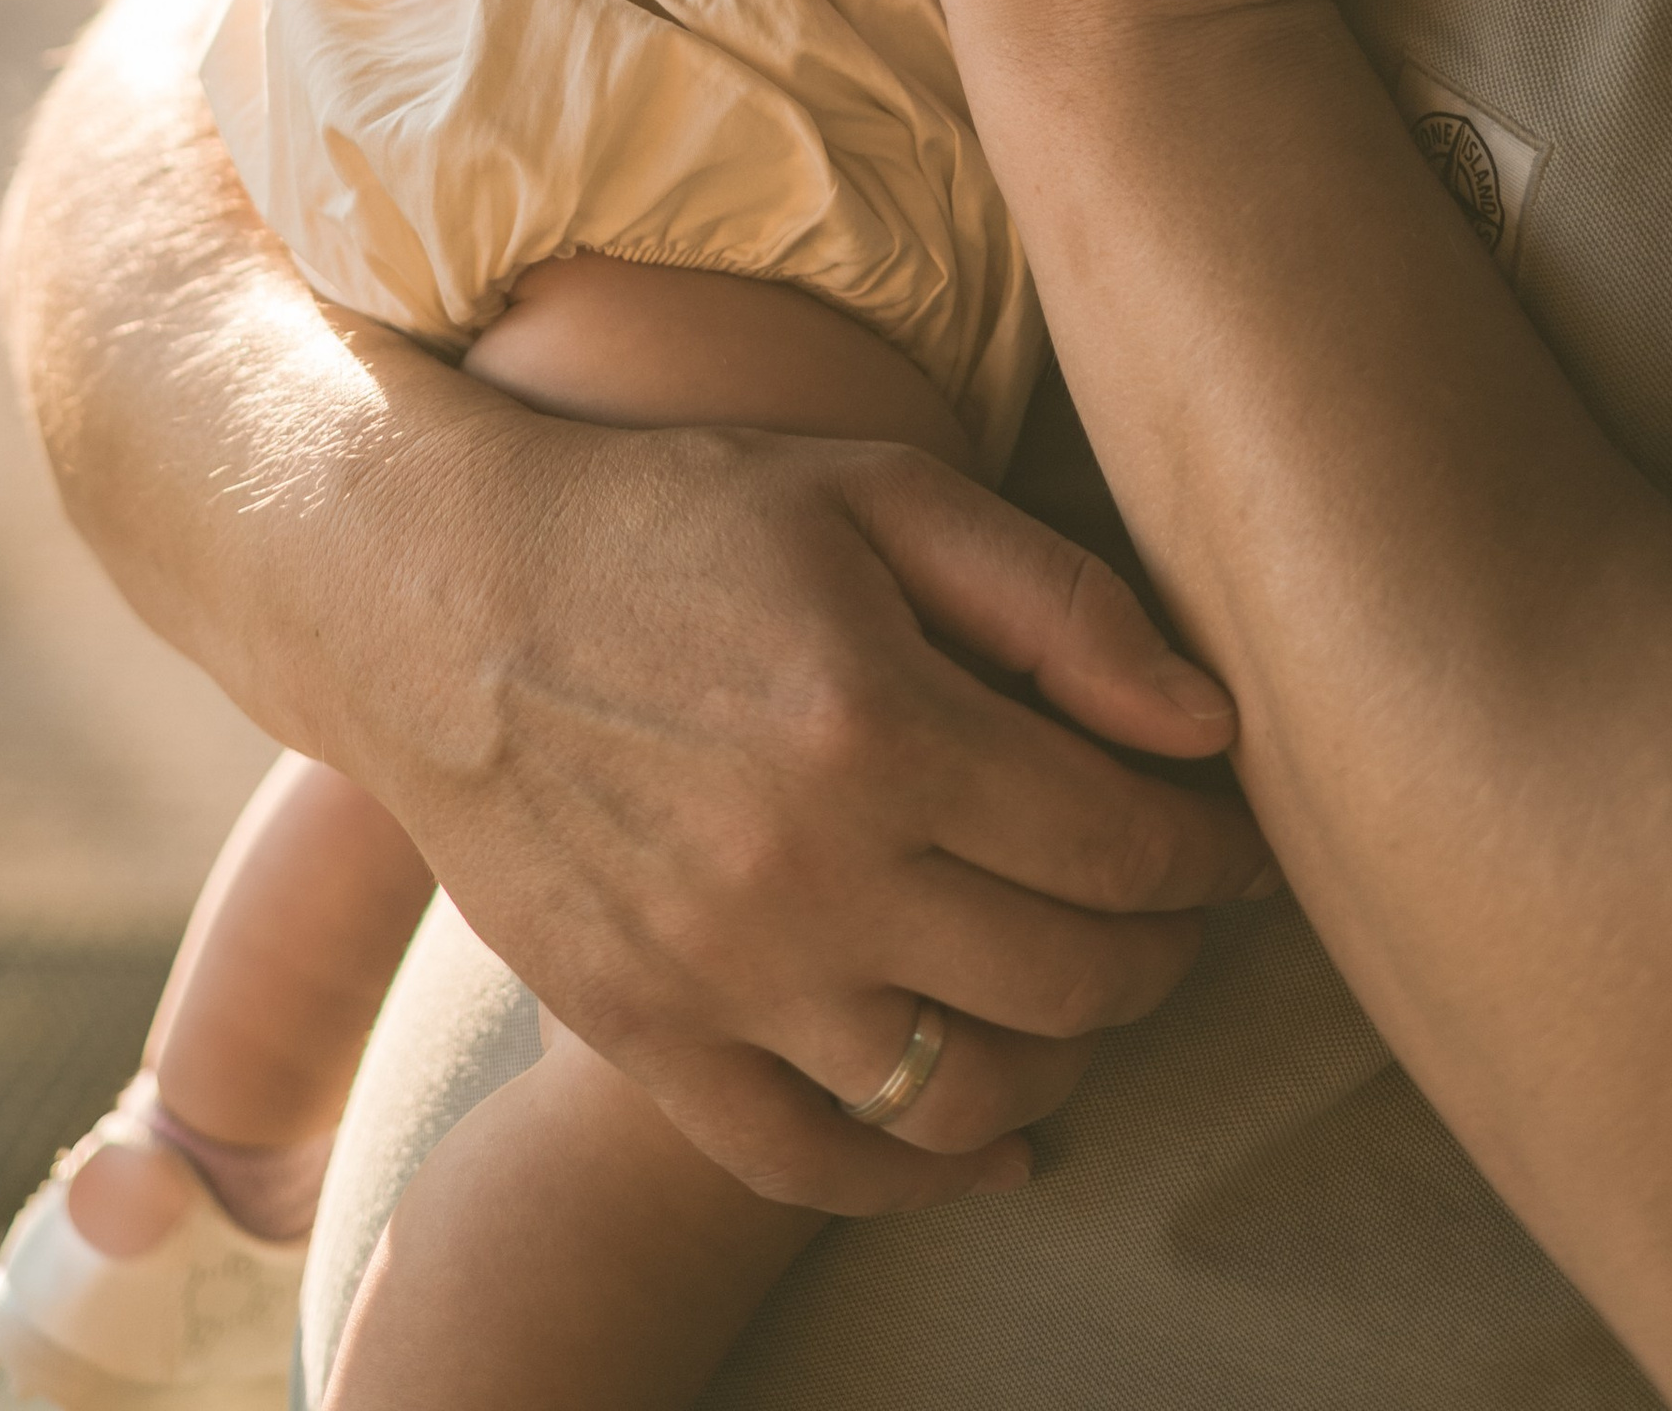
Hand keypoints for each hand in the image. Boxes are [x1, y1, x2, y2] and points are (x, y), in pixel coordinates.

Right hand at [363, 408, 1270, 1213]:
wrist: (438, 590)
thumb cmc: (677, 515)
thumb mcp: (878, 494)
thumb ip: (1059, 603)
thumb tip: (1210, 726)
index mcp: (880, 724)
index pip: (1120, 845)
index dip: (1209, 854)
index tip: (1234, 839)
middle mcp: (807, 874)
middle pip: (1069, 980)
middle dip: (1165, 953)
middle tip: (1181, 911)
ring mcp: (720, 976)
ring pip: (964, 1095)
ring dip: (1069, 1064)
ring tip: (1089, 999)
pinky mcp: (644, 1037)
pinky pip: (818, 1165)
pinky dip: (929, 1177)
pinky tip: (999, 1143)